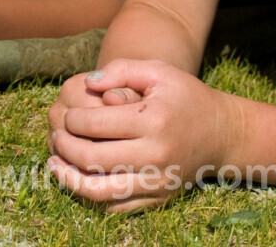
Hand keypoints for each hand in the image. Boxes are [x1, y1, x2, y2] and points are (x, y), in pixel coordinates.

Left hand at [47, 59, 235, 212]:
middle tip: (57, 135)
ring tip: (54, 164)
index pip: (95, 124)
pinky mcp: (158, 198)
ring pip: (99, 190)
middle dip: (65, 146)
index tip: (67, 115)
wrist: (221, 134)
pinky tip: (77, 179)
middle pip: (92, 158)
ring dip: (69, 178)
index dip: (72, 120)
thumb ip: (121, 70)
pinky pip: (115, 206)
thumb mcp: (159, 72)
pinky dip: (90, 195)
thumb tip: (87, 83)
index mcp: (152, 120)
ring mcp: (157, 181)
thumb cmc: (185, 97)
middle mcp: (155, 154)